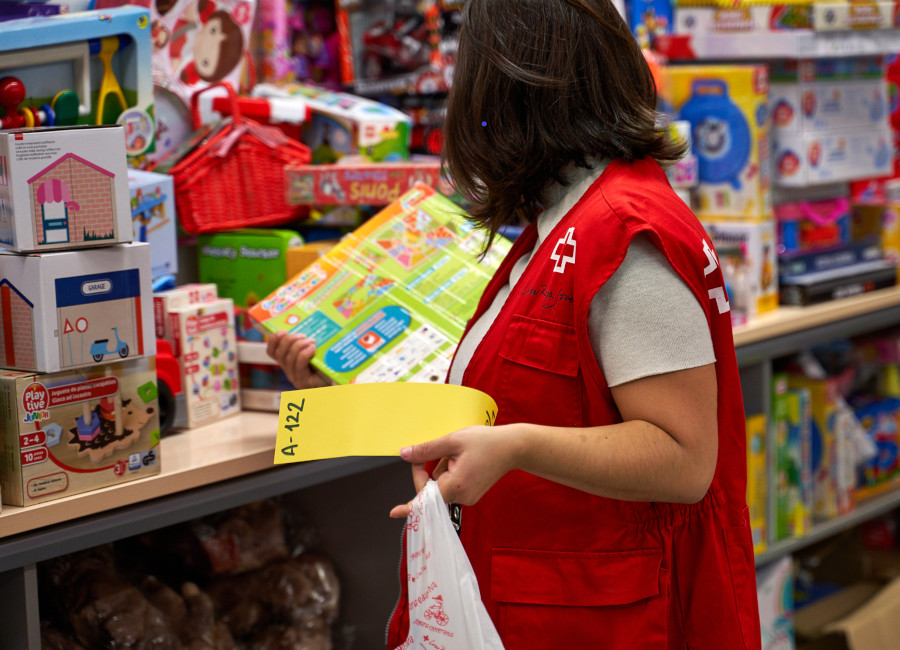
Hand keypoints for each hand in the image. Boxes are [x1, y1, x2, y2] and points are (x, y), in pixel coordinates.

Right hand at [266, 331, 328, 388]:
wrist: (335, 385)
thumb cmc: (325, 368)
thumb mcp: (314, 353)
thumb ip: (307, 343)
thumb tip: (306, 327)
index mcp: (288, 362)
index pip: (272, 352)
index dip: (273, 340)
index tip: (282, 331)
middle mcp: (289, 370)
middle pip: (280, 353)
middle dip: (289, 340)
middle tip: (303, 335)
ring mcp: (295, 377)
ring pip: (289, 358)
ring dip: (299, 346)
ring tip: (311, 342)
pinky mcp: (303, 382)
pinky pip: (299, 365)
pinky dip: (304, 354)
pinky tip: (313, 349)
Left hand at [388, 424, 521, 517]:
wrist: (513, 447)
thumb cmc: (486, 442)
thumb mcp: (453, 440)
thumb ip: (427, 450)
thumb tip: (405, 454)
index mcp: (456, 485)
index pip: (426, 499)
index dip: (408, 506)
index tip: (394, 512)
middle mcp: (462, 496)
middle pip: (430, 489)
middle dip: (429, 470)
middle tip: (439, 451)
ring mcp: (467, 497)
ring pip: (440, 486)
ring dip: (442, 469)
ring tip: (458, 454)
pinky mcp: (470, 494)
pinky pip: (450, 486)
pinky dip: (450, 473)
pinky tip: (463, 460)